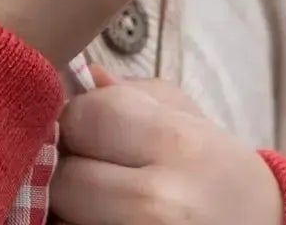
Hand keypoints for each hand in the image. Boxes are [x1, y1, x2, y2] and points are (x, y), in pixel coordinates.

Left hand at [51, 66, 283, 224]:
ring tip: (99, 198)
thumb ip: (134, 93)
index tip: (89, 125)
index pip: (86, 117)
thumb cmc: (222, 175)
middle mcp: (158, 203)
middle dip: (68, 168)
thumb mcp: (192, 121)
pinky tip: (103, 218)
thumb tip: (81, 76)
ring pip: (63, 219)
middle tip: (90, 167)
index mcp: (176, 146)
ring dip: (69, 208)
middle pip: (64, 177)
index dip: (77, 118)